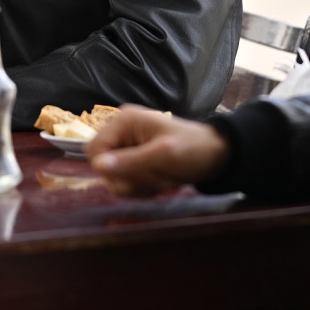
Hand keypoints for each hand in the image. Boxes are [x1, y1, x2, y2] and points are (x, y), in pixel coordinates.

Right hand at [86, 105, 229, 197]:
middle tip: (156, 175)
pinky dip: (143, 188)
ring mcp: (128, 148)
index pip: (94, 150)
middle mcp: (121, 133)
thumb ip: (131, 161)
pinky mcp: (135, 162)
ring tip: (163, 177)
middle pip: (104, 167)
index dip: (110, 167)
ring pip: (115, 179)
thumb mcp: (163, 156)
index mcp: (123, 122)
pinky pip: (126, 184)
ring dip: (139, 185)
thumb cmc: (192, 149)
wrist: (215, 156)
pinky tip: (161, 181)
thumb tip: (98, 166)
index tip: (133, 174)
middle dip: (130, 178)